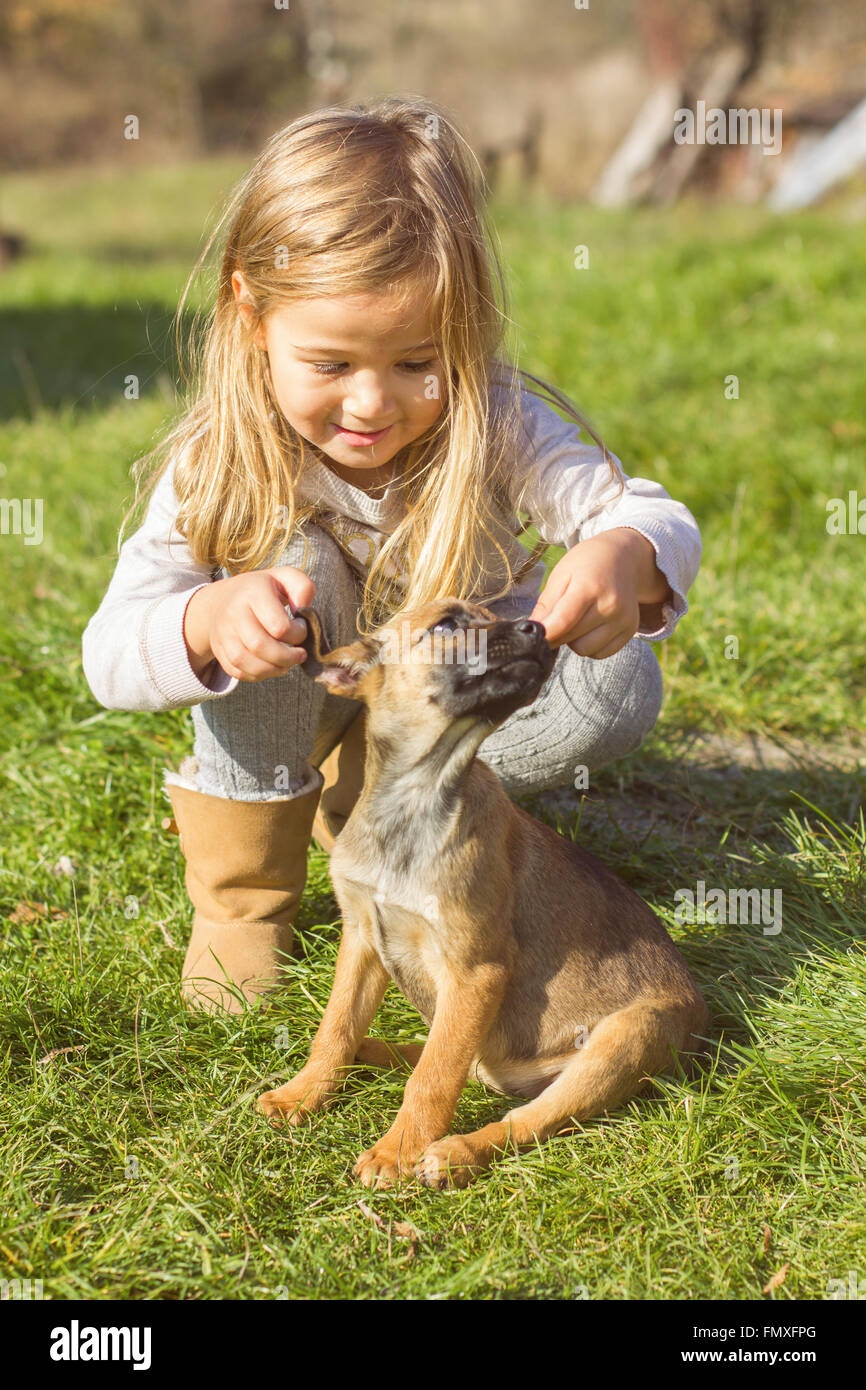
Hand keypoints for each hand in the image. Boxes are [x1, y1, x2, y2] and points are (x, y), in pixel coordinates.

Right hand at [183, 565, 314, 681]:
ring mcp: (223, 633)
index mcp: (252, 593)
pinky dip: (258, 675)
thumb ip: (303, 587)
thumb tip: (303, 610)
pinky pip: (237, 672)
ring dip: (273, 669)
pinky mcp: (219, 650)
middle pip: (260, 646)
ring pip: (246, 663)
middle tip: (300, 654)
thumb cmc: (264, 590)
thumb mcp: (285, 577)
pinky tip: (271, 666)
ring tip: (287, 664)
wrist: (223, 599)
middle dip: (287, 657)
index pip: (278, 626)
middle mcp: (233, 613)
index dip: (297, 634)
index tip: (301, 628)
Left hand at [529, 529, 670, 658]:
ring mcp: (624, 619)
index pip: (563, 622)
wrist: (622, 557)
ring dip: (575, 641)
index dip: (545, 635)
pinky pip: (601, 653)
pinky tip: (591, 626)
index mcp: (589, 587)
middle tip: (558, 618)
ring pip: (586, 650)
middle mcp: (610, 606)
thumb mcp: (561, 575)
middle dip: (559, 634)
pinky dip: (591, 645)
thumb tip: (532, 629)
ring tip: (578, 620)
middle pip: (572, 640)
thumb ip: (546, 605)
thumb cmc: (587, 565)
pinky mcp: (631, 630)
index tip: (533, 638)